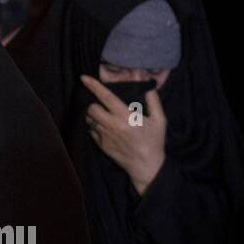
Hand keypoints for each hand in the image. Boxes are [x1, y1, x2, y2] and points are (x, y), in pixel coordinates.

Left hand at [80, 76, 165, 193]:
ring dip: (92, 116)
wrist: (146, 166)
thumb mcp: (159, 120)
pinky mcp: (101, 145)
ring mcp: (105, 136)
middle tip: (101, 105)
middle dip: (93, 104)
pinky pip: (91, 131)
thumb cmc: (154, 142)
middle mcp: (112, 125)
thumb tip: (148, 87)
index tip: (84, 78)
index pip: (106, 97)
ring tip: (101, 116)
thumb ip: (154, 102)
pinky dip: (94, 127)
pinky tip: (103, 128)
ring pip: (89, 120)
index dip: (94, 86)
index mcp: (126, 116)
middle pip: (92, 108)